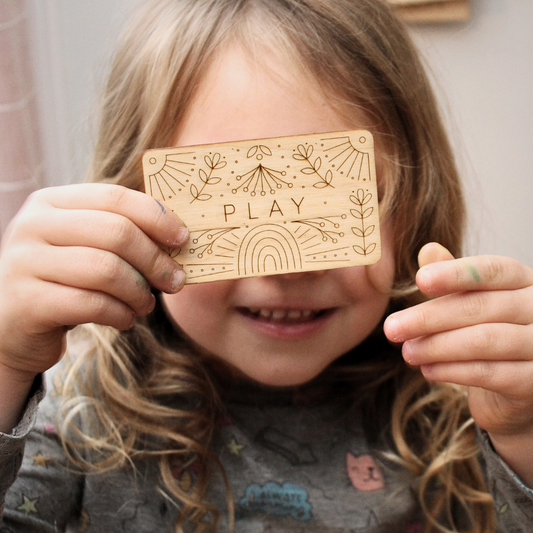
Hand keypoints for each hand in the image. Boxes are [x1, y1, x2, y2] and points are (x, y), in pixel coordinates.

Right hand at [0, 183, 188, 381]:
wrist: (12, 324)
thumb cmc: (63, 281)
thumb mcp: (85, 247)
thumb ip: (120, 235)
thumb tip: (179, 238)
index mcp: (52, 202)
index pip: (115, 197)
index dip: (157, 217)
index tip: (183, 239)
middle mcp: (33, 225)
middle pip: (116, 232)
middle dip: (156, 260)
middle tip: (175, 281)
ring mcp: (24, 262)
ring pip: (106, 270)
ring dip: (139, 292)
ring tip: (145, 305)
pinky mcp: (27, 302)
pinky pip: (91, 304)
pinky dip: (120, 314)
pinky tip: (125, 320)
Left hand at [384, 243, 532, 483]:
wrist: (516, 384)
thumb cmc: (489, 331)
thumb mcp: (469, 301)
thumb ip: (451, 278)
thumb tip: (428, 249)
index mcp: (523, 281)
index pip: (493, 270)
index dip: (456, 274)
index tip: (419, 281)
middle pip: (482, 307)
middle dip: (430, 317)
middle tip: (391, 328)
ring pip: (486, 340)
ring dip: (438, 347)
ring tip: (407, 352)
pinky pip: (493, 373)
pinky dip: (455, 372)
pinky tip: (428, 370)